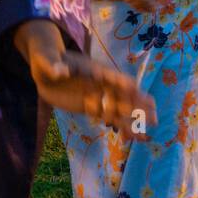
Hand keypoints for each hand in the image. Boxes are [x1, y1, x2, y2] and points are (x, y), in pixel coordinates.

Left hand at [18, 22, 153, 136]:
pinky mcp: (90, 107)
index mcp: (94, 70)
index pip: (113, 77)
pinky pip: (109, 117)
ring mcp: (98, 96)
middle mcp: (101, 84)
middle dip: (139, 106)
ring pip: (120, 110)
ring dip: (132, 122)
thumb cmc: (47, 58)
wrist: (45, 67)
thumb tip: (60, 71)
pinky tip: (129, 139)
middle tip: (153, 120)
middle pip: (124, 95)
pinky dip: (120, 127)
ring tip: (144, 138)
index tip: (135, 92)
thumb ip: (54, 67)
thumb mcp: (46, 61)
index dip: (123, 84)